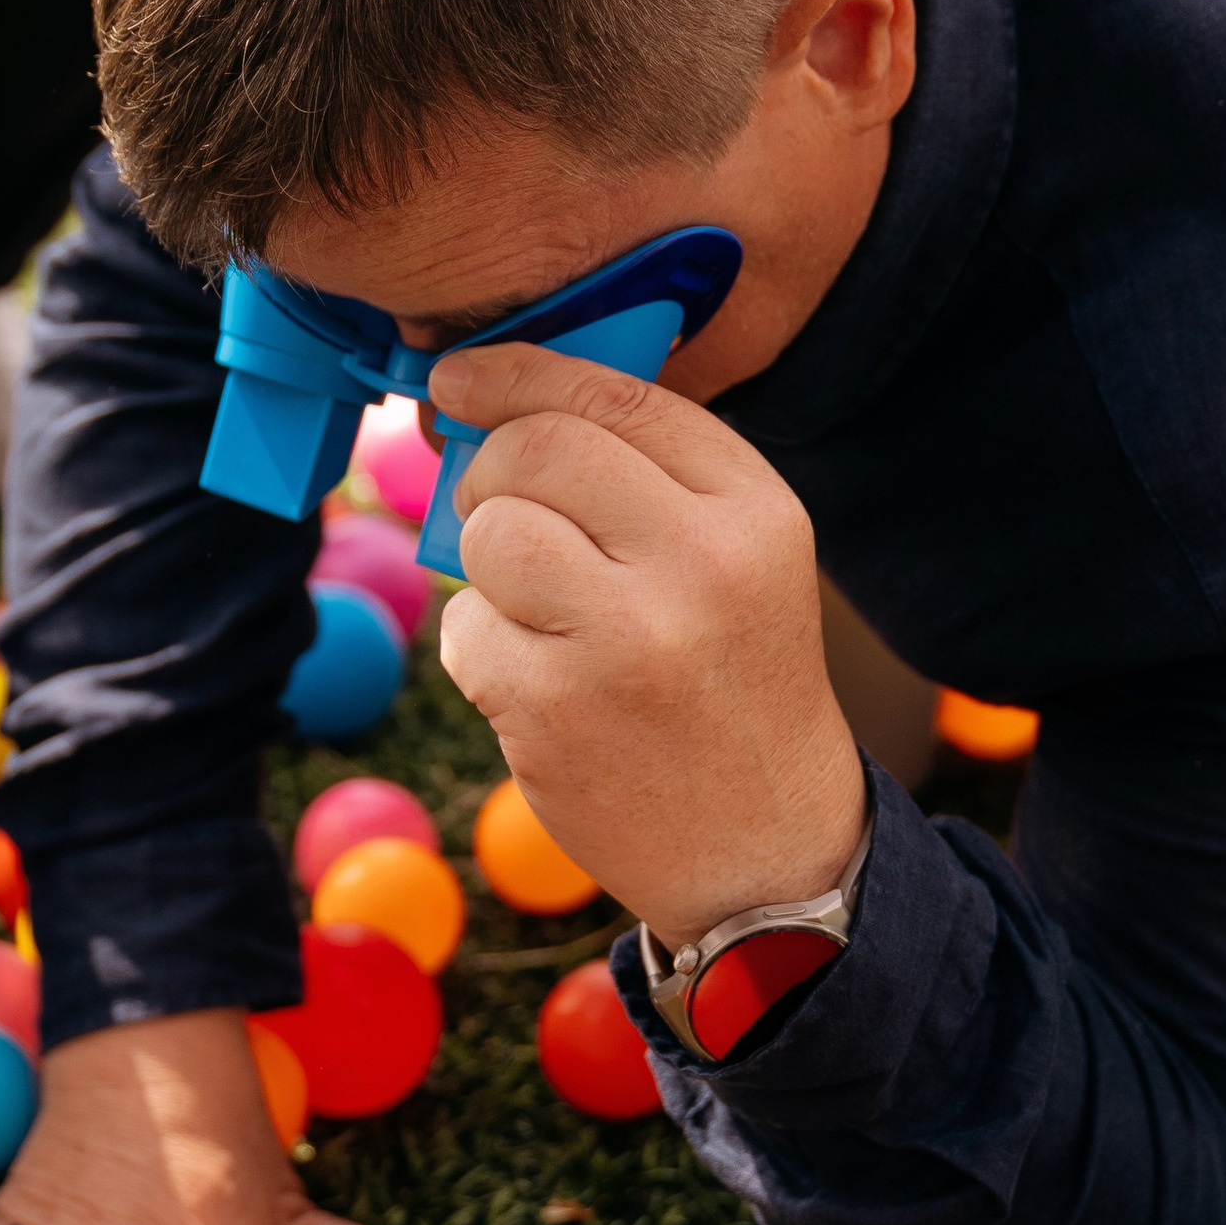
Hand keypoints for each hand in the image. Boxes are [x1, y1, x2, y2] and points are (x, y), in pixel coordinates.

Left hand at [429, 344, 864, 949]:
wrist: (767, 850)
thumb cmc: (733, 685)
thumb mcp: (743, 560)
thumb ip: (649, 475)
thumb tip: (498, 401)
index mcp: (754, 511)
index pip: (614, 397)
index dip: (515, 374)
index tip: (458, 378)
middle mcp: (701, 564)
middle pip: (534, 450)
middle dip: (488, 469)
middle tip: (494, 508)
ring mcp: (625, 639)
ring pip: (489, 535)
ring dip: (486, 568)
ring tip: (538, 613)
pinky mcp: (555, 709)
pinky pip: (465, 630)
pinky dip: (482, 650)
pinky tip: (540, 685)